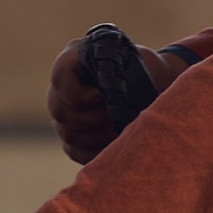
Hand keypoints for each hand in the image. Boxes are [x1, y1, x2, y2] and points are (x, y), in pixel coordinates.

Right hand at [46, 37, 186, 163]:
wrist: (152, 83)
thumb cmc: (142, 68)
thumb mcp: (135, 61)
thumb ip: (119, 71)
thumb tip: (113, 96)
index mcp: (73, 60)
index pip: (60, 79)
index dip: (81, 94)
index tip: (104, 98)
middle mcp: (61, 89)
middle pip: (61, 112)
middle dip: (92, 120)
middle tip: (117, 119)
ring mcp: (65, 114)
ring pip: (68, 134)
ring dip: (97, 138)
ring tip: (121, 131)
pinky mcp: (72, 137)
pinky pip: (75, 150)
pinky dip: (95, 152)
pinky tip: (115, 144)